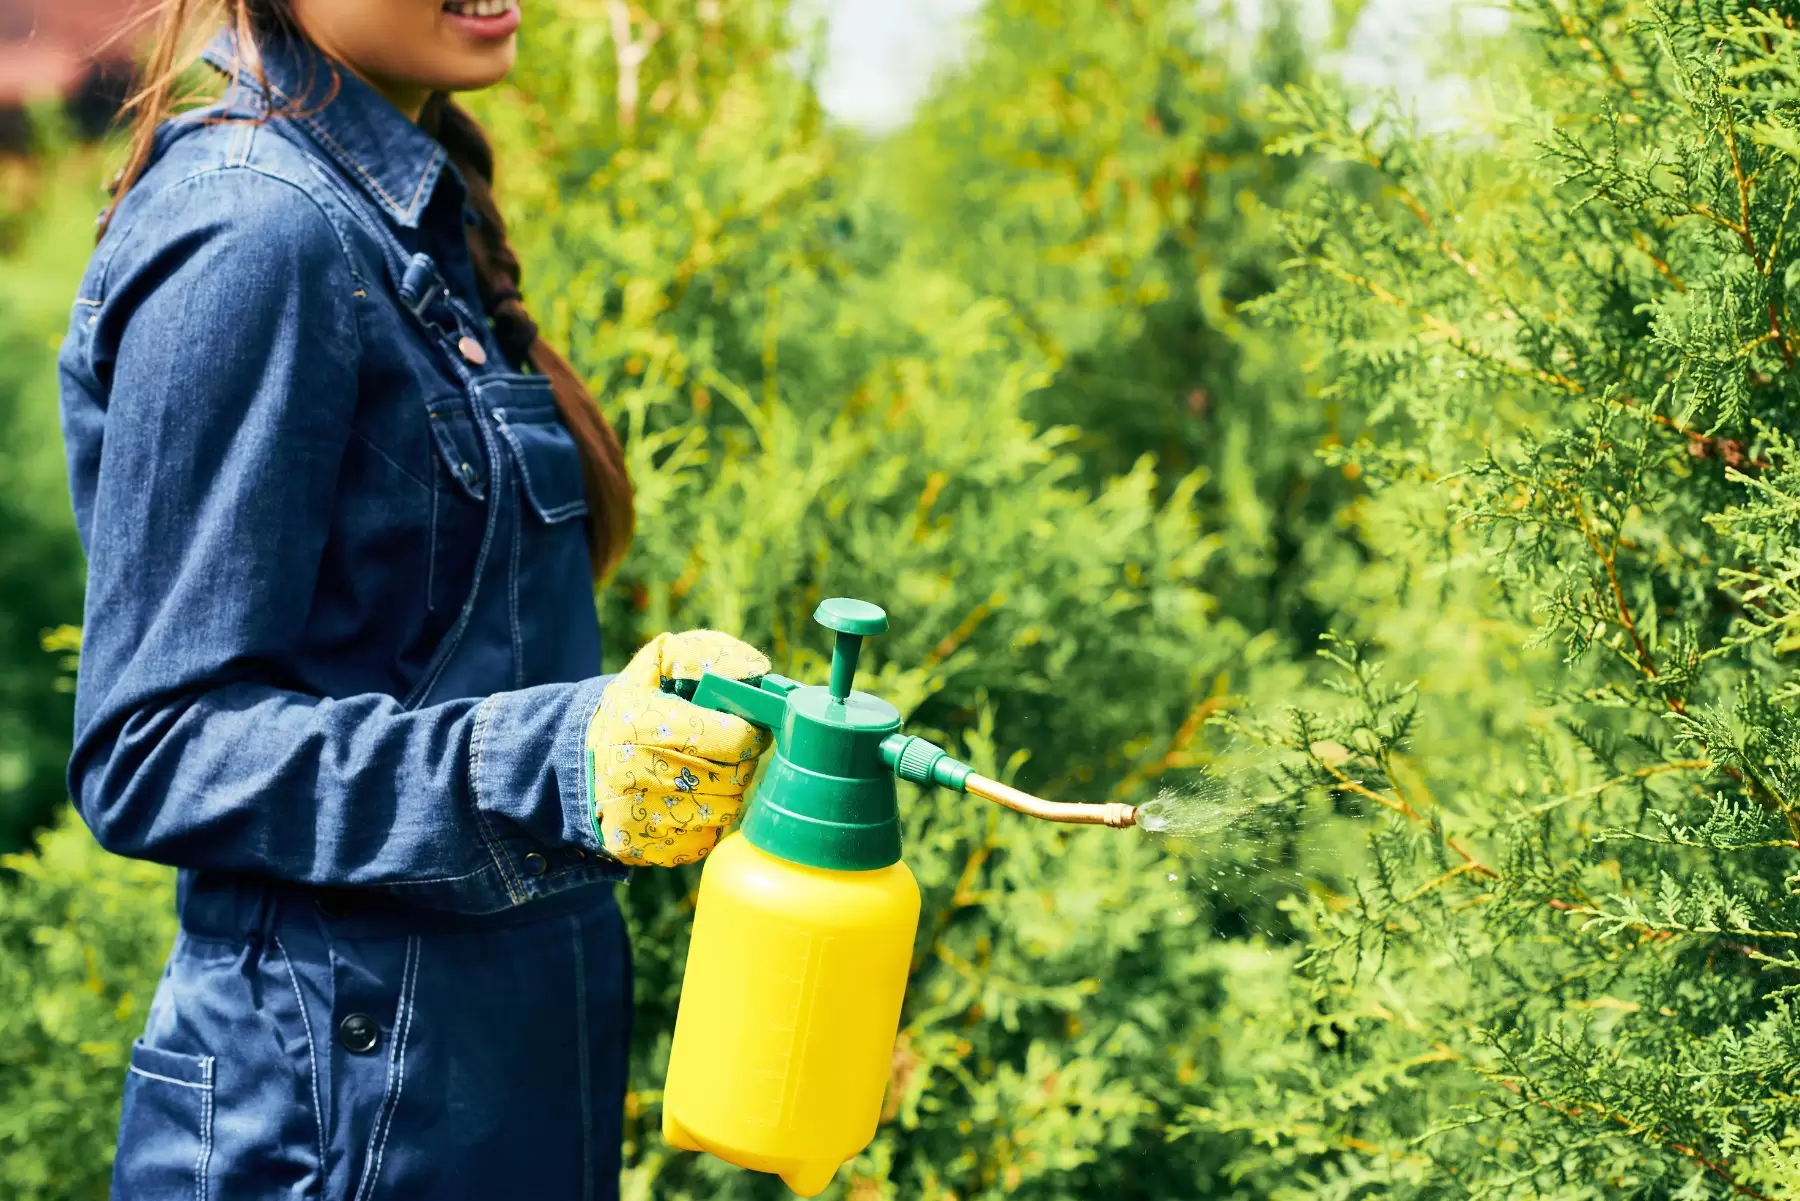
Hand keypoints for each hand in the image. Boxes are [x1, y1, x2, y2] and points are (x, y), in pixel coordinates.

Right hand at [586, 630, 772, 865]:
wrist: (576, 763)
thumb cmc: (630, 709)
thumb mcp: (654, 665)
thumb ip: (702, 655)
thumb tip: (757, 670)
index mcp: (644, 724)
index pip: (734, 739)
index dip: (749, 732)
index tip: (743, 726)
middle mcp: (638, 774)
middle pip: (735, 778)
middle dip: (740, 761)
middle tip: (726, 751)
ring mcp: (638, 818)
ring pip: (725, 810)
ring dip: (726, 791)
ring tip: (704, 773)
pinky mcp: (640, 849)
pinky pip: (704, 839)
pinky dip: (704, 820)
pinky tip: (685, 801)